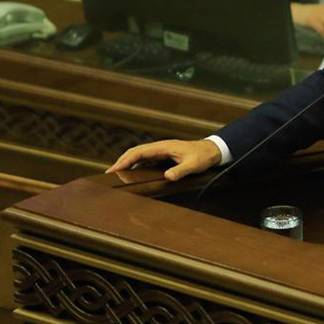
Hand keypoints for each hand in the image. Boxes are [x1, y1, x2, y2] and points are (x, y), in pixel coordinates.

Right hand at [106, 139, 221, 180]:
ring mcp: (162, 151)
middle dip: (122, 161)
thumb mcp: (193, 165)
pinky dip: (137, 164)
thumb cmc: (203, 156)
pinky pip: (147, 159)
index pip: (139, 152)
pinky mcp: (164, 156)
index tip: (114, 169)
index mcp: (164, 147)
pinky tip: (133, 172)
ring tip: (117, 173)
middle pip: (135, 152)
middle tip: (110, 173)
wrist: (212, 150)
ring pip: (140, 155)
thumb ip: (180, 171)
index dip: (125, 160)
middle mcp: (160, 147)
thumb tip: (167, 177)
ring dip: (128, 162)